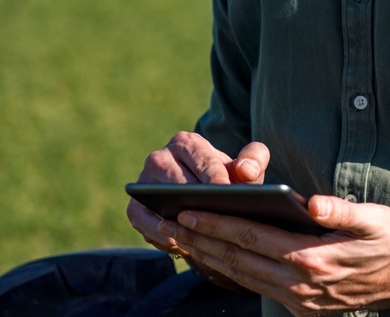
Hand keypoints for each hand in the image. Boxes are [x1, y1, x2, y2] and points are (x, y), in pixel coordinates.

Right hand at [126, 132, 269, 256]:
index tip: (228, 193)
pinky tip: (183, 245)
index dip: (216, 177)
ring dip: (176, 222)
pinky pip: (144, 222)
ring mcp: (144, 182)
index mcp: (187, 143)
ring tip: (201, 238)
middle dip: (197, 202)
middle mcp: (160, 157)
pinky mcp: (135, 206)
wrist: (204, 200)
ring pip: (156, 202)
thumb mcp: (246, 169)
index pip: (202, 160)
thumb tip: (245, 171)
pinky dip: (161, 236)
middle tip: (217, 221)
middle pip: (177, 182)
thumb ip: (254, 161)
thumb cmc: (227, 181)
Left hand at [159, 195, 389, 315]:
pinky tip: (213, 259)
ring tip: (179, 239)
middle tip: (165, 224)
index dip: (216, 223)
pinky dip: (229, 273)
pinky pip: (256, 288)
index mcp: (312, 260)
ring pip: (241, 277)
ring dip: (207, 258)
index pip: (251, 238)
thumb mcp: (374, 219)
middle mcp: (300, 285)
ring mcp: (300, 300)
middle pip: (237, 260)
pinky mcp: (302, 308)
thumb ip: (340, 211)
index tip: (186, 211)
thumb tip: (313, 203)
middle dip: (199, 241)